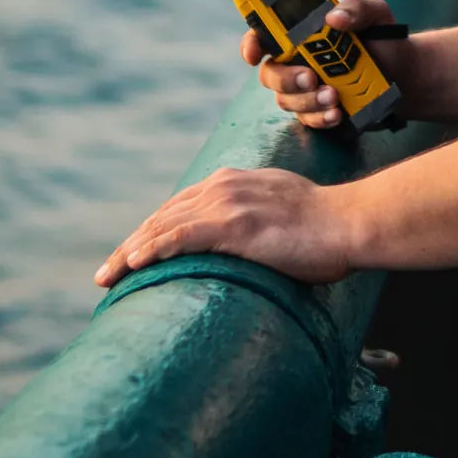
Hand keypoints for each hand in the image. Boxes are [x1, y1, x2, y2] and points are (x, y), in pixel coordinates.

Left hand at [93, 167, 358, 287]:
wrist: (350, 222)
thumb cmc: (327, 228)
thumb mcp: (283, 213)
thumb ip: (259, 221)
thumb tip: (254, 246)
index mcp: (234, 181)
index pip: (180, 206)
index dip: (152, 230)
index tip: (132, 254)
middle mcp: (223, 186)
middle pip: (163, 215)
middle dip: (132, 243)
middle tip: (107, 271)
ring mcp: (226, 203)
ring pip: (162, 226)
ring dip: (130, 251)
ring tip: (107, 276)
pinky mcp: (231, 225)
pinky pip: (178, 237)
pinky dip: (150, 250)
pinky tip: (132, 265)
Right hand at [243, 0, 411, 129]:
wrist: (405, 75)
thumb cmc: (382, 38)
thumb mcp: (375, 13)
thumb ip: (356, 8)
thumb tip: (334, 18)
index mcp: (301, 32)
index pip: (263, 35)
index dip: (251, 44)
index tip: (253, 54)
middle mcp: (296, 60)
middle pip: (269, 73)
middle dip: (286, 79)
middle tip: (312, 78)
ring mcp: (305, 89)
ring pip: (286, 100)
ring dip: (306, 101)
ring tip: (334, 97)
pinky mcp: (318, 111)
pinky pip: (307, 120)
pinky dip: (319, 118)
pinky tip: (337, 114)